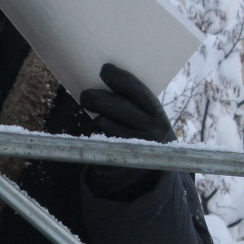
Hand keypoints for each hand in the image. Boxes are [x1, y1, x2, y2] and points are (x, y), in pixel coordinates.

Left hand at [79, 63, 173, 198]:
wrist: (147, 174)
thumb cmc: (140, 136)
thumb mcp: (146, 118)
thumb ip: (133, 103)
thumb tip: (104, 75)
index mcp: (158, 115)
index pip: (139, 92)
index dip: (121, 79)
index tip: (105, 69)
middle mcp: (152, 132)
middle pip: (118, 107)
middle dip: (97, 98)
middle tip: (85, 95)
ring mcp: (138, 149)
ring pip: (105, 124)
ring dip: (98, 120)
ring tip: (101, 121)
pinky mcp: (121, 163)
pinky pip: (99, 144)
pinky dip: (95, 138)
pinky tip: (99, 139)